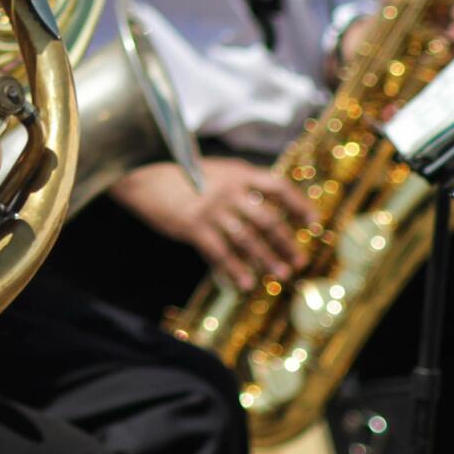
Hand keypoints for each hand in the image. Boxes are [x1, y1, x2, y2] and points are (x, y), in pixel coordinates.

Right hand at [112, 158, 313, 292]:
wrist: (141, 175)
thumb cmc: (178, 173)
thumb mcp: (213, 170)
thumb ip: (237, 184)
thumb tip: (265, 206)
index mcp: (236, 173)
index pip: (277, 186)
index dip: (298, 204)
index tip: (312, 221)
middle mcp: (228, 191)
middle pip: (267, 219)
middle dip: (286, 242)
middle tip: (297, 261)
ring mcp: (210, 209)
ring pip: (247, 239)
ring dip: (266, 259)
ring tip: (279, 275)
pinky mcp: (192, 226)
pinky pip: (219, 253)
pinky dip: (234, 269)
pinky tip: (244, 282)